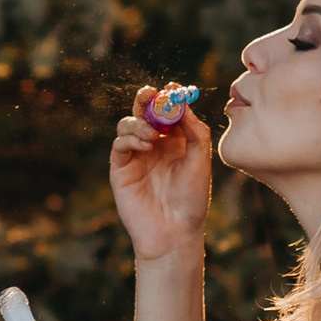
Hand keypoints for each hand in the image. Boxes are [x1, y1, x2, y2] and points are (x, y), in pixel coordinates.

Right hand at [109, 96, 210, 264]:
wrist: (174, 232)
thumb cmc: (191, 200)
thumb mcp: (200, 162)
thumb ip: (195, 132)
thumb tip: (183, 105)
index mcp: (175, 142)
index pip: (168, 112)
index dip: (169, 98)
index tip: (173, 88)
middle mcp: (154, 146)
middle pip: (144, 113)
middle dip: (146, 100)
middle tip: (151, 93)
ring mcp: (136, 156)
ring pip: (128, 124)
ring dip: (139, 122)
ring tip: (153, 134)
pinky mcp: (121, 169)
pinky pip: (119, 145)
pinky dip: (130, 138)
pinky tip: (145, 144)